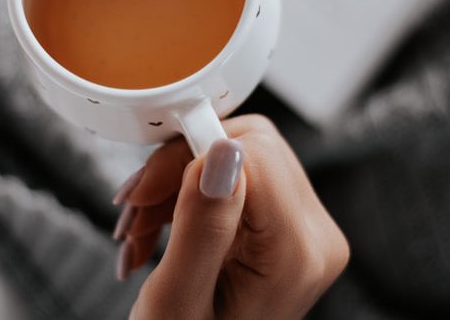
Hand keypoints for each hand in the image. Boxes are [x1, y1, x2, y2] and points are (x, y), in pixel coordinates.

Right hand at [111, 115, 349, 318]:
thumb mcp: (177, 302)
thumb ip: (202, 226)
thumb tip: (223, 150)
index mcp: (299, 253)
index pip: (253, 154)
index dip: (188, 161)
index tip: (142, 195)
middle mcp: (314, 235)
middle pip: (247, 147)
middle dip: (176, 172)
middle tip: (135, 216)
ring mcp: (302, 228)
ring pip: (236, 155)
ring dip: (173, 185)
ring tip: (138, 235)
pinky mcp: (283, 222)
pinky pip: (235, 174)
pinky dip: (187, 193)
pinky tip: (157, 231)